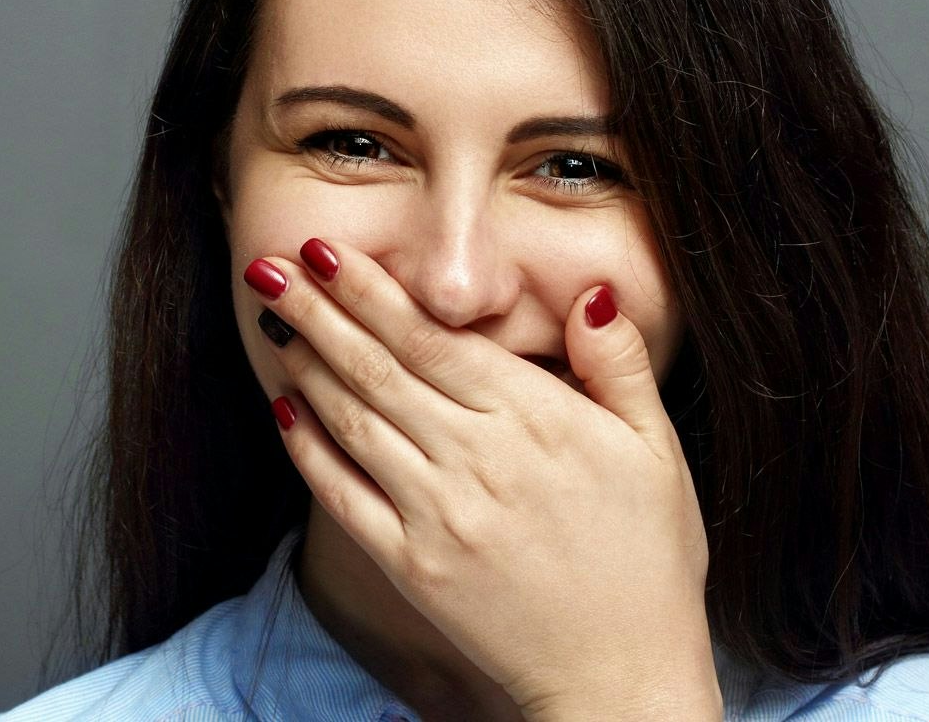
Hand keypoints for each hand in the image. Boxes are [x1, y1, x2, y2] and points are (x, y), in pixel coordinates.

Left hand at [245, 238, 720, 719]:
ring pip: (356, 422)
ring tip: (275, 320)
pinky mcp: (412, 567)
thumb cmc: (648, 556)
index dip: (373, 292)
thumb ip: (617, 365)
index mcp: (535, 420)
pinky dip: (310, 451)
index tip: (329, 252)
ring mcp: (437, 516)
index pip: (433, 340)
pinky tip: (285, 411)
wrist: (621, 676)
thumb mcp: (657, 448)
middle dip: (320, 311)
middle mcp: (476, 459)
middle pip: (380, 369)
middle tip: (271, 267)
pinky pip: (345, 497)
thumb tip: (590, 295)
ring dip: (308, 366)